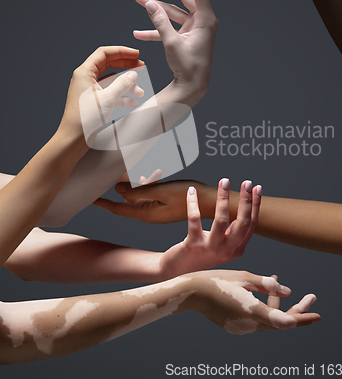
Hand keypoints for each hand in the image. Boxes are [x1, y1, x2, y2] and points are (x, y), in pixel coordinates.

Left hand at [59, 46, 143, 142]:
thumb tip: (133, 74)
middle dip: (126, 66)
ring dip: (126, 84)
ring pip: (111, 80)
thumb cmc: (84, 118)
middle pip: (109, 65)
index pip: (104, 54)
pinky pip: (110, 92)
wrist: (74, 137)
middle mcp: (86, 78)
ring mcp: (89, 89)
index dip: (121, 51)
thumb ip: (122, 84)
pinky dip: (121, 95)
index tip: (136, 54)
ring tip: (139, 91)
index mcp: (84, 72)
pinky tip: (132, 101)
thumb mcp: (107, 99)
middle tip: (141, 66)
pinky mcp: (93, 100)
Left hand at [93, 179, 216, 223]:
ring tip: (136, 171)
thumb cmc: (188, 196)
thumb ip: (138, 191)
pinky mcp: (163, 205)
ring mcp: (156, 210)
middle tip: (115, 172)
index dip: (102, 203)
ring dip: (135, 184)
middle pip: (126, 201)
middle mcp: (148, 214)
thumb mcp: (161, 191)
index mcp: (146, 214)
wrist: (210, 203)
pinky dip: (147, 185)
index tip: (89, 197)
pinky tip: (153, 175)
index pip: (117, 209)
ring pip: (137, 196)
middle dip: (119, 187)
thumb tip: (118, 190)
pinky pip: (148, 195)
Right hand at [134, 0, 217, 103]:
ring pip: (172, 12)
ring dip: (155, 8)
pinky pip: (169, 28)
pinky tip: (139, 32)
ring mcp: (193, 29)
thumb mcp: (171, 43)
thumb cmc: (189, 67)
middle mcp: (201, 21)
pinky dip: (155, 29)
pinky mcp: (185, 37)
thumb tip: (149, 3)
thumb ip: (159, 21)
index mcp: (205, 20)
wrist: (192, 87)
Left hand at [159, 179, 259, 278]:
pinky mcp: (193, 245)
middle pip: (242, 223)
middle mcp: (226, 251)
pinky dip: (193, 203)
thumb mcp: (222, 245)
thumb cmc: (201, 254)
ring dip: (223, 198)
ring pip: (221, 220)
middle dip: (246, 200)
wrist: (177, 272)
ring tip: (224, 182)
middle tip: (247, 183)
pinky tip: (192, 191)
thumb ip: (233, 233)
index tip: (257, 188)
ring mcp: (210, 249)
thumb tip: (243, 209)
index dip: (255, 205)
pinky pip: (194, 220)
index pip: (251, 225)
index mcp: (237, 250)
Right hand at [189, 270, 320, 332]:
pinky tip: (261, 292)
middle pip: (280, 322)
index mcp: (253, 312)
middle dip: (297, 310)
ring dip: (277, 305)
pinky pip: (256, 319)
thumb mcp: (244, 277)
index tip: (317, 314)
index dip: (303, 318)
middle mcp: (249, 325)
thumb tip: (287, 290)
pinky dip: (263, 307)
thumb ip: (267, 284)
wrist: (191, 293)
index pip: (285, 322)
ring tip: (277, 282)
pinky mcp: (235, 327)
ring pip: (267, 320)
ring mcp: (241, 328)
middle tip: (311, 297)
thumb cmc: (217, 280)